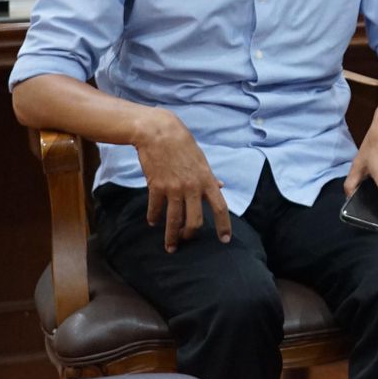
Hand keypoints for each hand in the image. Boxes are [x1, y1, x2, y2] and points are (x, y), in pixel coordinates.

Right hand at [134, 109, 231, 252]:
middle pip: (195, 221)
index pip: (220, 207)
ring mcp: (174, 188)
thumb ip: (209, 176)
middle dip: (190, 235)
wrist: (159, 133)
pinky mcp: (156, 187)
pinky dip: (154, 218)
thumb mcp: (201, 160)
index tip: (225, 240)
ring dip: (171, 236)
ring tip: (170, 245)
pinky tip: (153, 222)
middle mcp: (192, 187)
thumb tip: (221, 186)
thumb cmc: (183, 144)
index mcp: (207, 180)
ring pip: (174, 220)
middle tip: (186, 240)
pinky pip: (155, 209)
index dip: (223, 226)